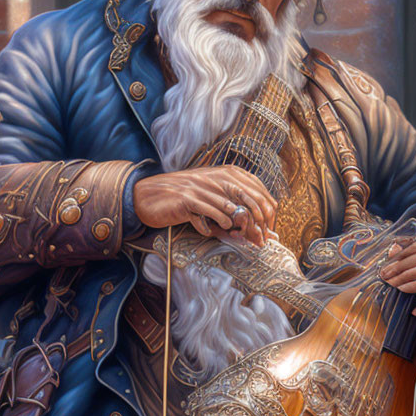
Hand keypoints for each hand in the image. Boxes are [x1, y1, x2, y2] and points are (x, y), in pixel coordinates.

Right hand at [132, 165, 277, 246]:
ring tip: (241, 240)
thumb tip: (253, 224)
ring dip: (238, 229)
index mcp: (226, 174)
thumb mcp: (210, 197)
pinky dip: (211, 226)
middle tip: (260, 241)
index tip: (268, 231)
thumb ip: (230, 205)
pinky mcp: (187, 199)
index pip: (257, 189)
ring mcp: (202, 187)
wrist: (148, 196)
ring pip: (230, 209)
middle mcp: (217, 177)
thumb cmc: (182, 200)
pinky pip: (207, 214)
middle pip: (249, 199)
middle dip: (258, 223)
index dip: (266, 211)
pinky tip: (209, 231)